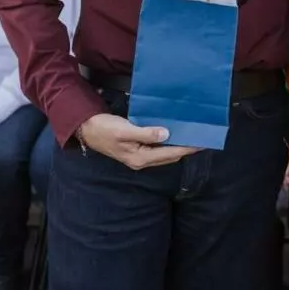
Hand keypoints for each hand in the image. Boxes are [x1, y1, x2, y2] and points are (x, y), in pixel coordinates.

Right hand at [78, 113, 198, 169]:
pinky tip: (173, 132)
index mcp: (140, 158)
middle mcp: (142, 160)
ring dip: (177, 144)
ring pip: (164, 152)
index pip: (170, 154)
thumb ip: (146, 133)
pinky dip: (167, 141)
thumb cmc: (104, 129)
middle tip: (201, 136)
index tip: (202, 142)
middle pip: (169, 155)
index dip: (187, 149)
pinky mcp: (136, 149)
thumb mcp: (125, 130)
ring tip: (191, 134)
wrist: (86, 129)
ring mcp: (139, 155)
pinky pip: (157, 147)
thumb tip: (167, 134)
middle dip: (185, 148)